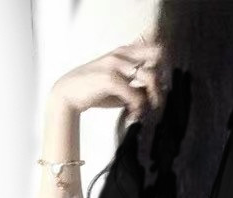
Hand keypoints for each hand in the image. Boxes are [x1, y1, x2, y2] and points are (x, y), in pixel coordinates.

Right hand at [49, 32, 163, 120]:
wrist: (68, 94)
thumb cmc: (95, 90)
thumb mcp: (119, 82)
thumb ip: (137, 84)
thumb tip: (159, 92)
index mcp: (124, 52)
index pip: (155, 48)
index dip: (164, 66)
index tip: (160, 86)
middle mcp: (122, 55)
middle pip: (158, 59)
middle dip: (162, 82)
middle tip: (156, 101)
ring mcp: (115, 65)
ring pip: (151, 78)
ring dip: (153, 99)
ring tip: (143, 111)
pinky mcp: (110, 79)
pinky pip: (137, 96)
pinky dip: (138, 109)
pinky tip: (132, 115)